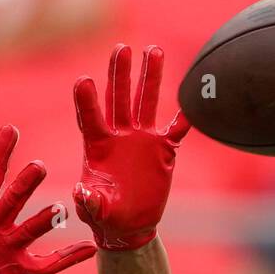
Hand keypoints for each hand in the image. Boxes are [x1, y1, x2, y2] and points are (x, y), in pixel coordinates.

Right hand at [0, 125, 95, 273]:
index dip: (0, 151)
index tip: (11, 129)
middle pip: (13, 200)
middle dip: (25, 183)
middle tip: (39, 167)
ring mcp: (8, 250)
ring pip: (31, 231)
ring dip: (45, 219)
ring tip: (59, 208)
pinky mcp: (20, 270)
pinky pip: (49, 265)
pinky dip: (70, 257)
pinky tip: (89, 247)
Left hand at [73, 45, 188, 250]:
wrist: (129, 225)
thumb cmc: (105, 217)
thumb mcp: (94, 211)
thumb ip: (89, 201)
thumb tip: (80, 191)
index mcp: (98, 147)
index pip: (91, 118)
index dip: (87, 101)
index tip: (84, 79)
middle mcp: (119, 136)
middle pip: (119, 99)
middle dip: (120, 74)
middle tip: (122, 48)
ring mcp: (142, 139)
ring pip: (146, 102)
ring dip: (150, 77)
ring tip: (153, 50)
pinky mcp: (163, 149)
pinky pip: (177, 127)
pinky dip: (185, 114)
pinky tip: (194, 95)